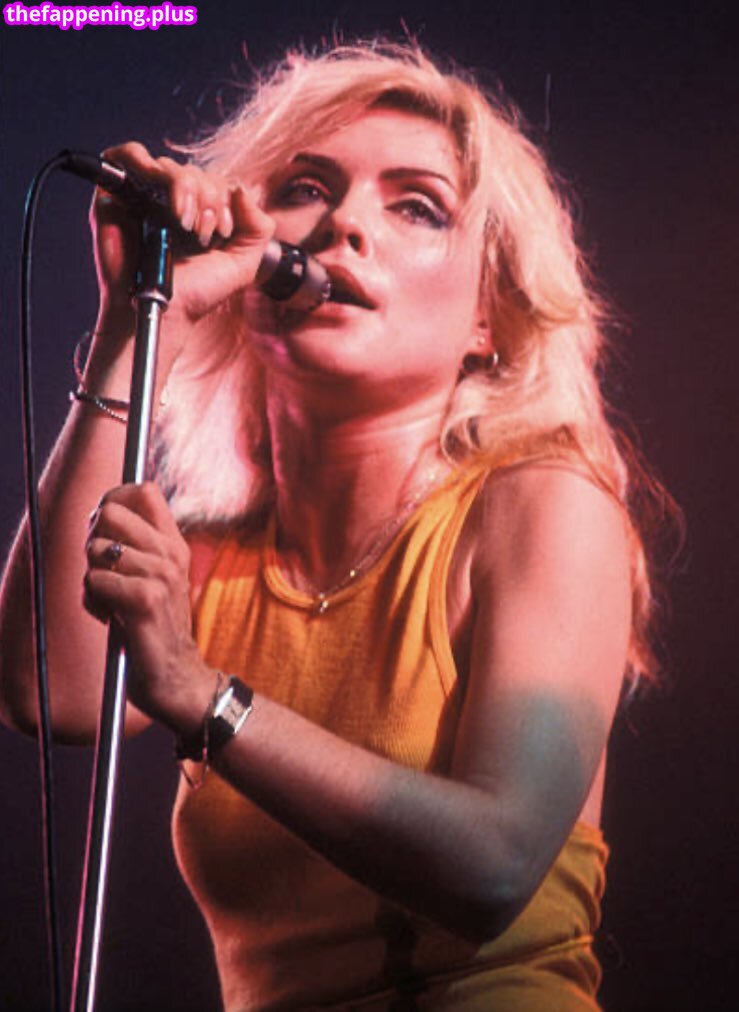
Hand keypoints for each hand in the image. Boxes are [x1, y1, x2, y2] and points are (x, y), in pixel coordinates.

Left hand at [84, 481, 211, 734]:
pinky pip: (95, 581)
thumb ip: (134, 547)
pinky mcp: (146, 600)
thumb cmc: (155, 628)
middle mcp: (171, 554)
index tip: (105, 528)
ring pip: (98, 549)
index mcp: (174, 544)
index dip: (114, 500)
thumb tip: (101, 514)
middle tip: (101, 567)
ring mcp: (162, 576)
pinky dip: (93, 601)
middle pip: (113, 511)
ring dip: (92, 576)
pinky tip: (111, 617)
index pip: (144, 491)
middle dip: (93, 536)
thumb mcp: (153, 579)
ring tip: (110, 599)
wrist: (177, 677)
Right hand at [90, 141, 275, 344]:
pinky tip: (160, 191)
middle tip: (202, 235)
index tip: (221, 233)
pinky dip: (143, 161)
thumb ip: (258, 228)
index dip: (225, 201)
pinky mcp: (117, 194)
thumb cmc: (197, 292)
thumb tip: (242, 189)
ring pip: (170, 165)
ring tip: (184, 222)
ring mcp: (146, 196)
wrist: (164, 311)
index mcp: (202, 213)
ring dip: (185, 187)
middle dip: (209, 199)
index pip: (219, 182)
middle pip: (197, 172)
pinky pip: (128, 155)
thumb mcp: (242, 264)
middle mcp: (174, 202)